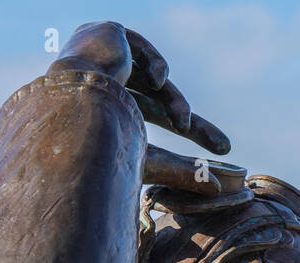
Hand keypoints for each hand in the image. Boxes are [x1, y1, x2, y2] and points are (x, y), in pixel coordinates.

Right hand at [49, 21, 230, 193]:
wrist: (74, 109)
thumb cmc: (101, 142)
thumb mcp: (149, 160)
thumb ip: (183, 171)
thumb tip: (217, 190)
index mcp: (100, 108)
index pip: (151, 116)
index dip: (187, 130)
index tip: (221, 150)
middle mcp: (98, 81)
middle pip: (157, 101)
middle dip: (192, 124)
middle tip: (224, 147)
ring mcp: (101, 56)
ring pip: (155, 83)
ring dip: (175, 103)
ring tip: (181, 121)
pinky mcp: (106, 34)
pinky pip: (147, 51)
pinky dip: (159, 67)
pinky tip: (157, 81)